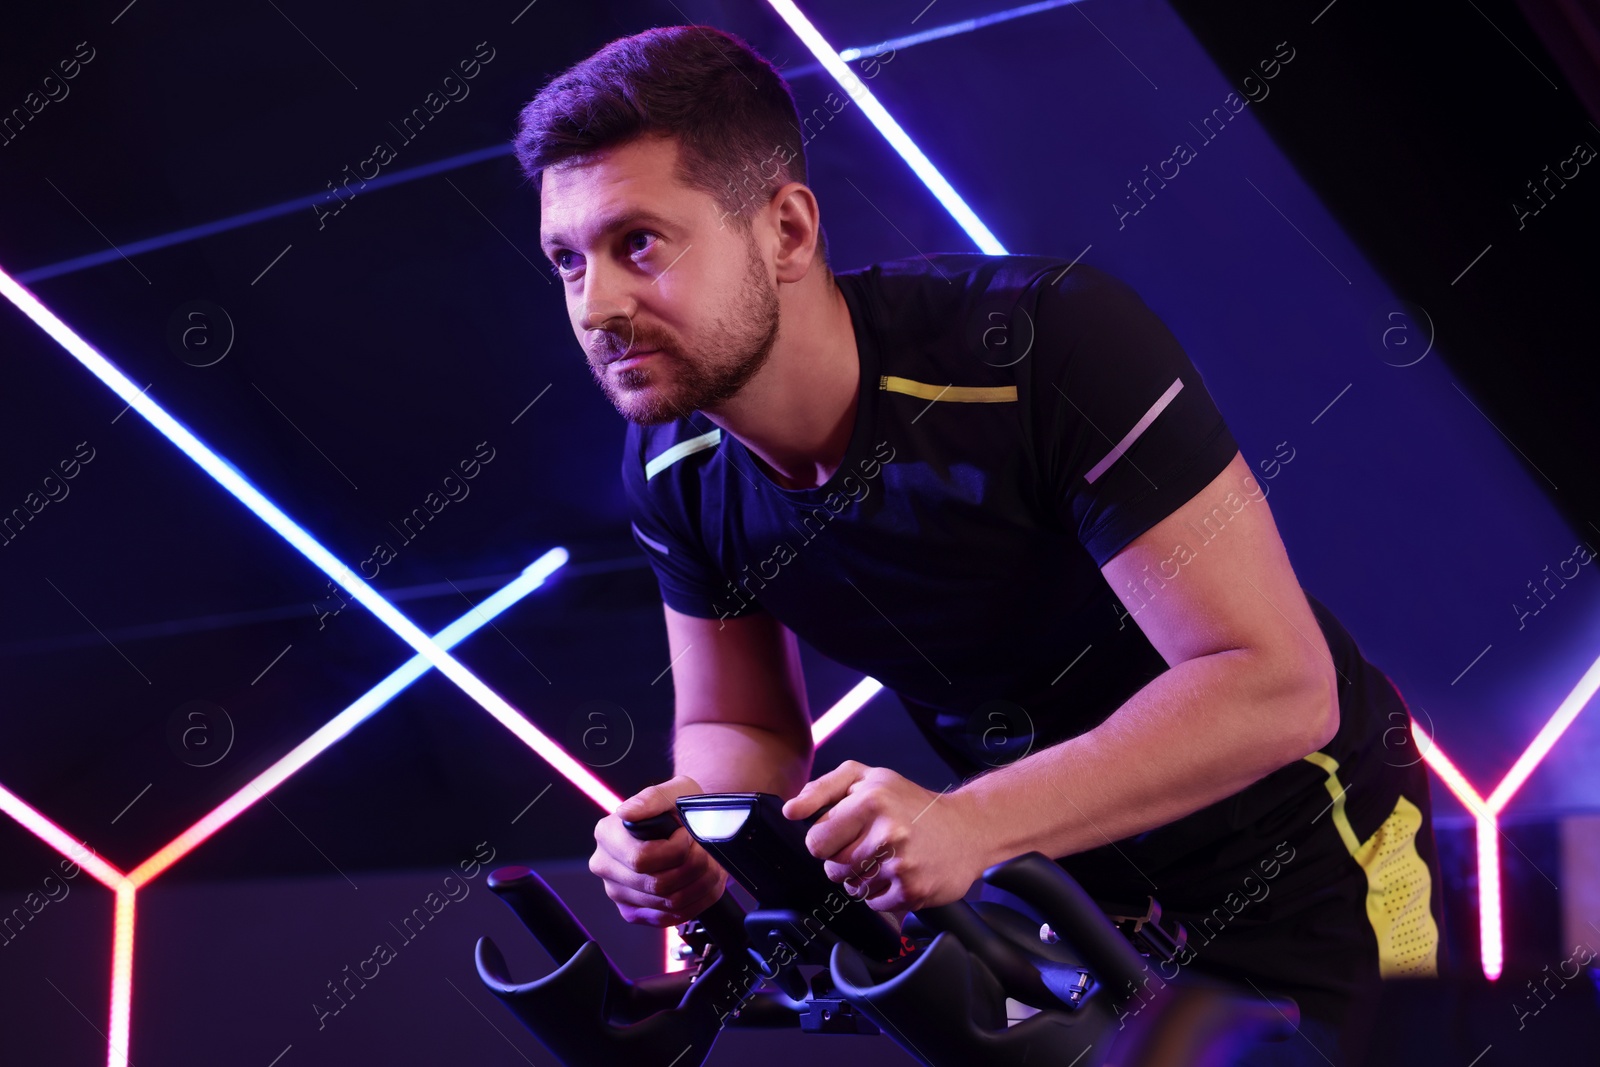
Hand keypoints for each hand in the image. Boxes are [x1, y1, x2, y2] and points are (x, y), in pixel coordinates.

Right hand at [590, 774, 727, 927]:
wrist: (685, 825)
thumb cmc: (677, 807)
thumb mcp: (673, 791)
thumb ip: (651, 799)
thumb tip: (626, 813)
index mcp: (607, 835)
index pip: (642, 859)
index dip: (676, 850)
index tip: (688, 834)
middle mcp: (605, 866)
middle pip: (658, 884)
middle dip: (693, 866)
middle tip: (705, 849)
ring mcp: (617, 892)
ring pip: (668, 903)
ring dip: (700, 884)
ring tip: (709, 863)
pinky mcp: (633, 912)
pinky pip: (670, 917)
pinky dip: (696, 901)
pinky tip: (702, 882)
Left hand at [782, 760, 985, 916]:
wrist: (968, 828)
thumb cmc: (910, 802)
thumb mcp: (865, 778)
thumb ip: (822, 790)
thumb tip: (790, 811)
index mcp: (870, 801)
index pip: (816, 842)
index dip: (825, 840)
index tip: (842, 834)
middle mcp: (887, 833)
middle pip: (832, 869)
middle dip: (842, 860)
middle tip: (868, 845)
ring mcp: (901, 866)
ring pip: (852, 888)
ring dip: (862, 877)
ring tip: (886, 857)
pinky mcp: (913, 892)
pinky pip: (874, 903)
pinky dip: (882, 892)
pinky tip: (899, 872)